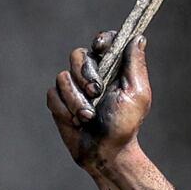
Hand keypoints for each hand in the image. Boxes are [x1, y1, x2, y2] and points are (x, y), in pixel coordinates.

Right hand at [53, 33, 150, 163]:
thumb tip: (138, 37)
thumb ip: (135, 65)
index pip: (105, 42)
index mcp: (113, 69)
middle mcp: (92, 74)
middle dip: (84, 74)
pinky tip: (76, 122)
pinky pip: (52, 94)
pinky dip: (64, 109)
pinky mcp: (59, 101)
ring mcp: (73, 87)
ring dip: (76, 100)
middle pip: (77, 55)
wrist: (106, 152)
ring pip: (62, 77)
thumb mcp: (136, 93)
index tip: (100, 48)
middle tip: (96, 92)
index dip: (101, 40)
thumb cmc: (125, 125)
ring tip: (88, 117)